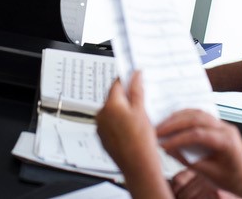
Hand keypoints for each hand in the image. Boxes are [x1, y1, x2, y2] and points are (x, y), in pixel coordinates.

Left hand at [96, 72, 172, 198]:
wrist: (138, 167)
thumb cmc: (141, 142)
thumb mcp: (142, 111)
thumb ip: (137, 90)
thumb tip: (135, 75)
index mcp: (110, 105)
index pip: (116, 84)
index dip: (126, 79)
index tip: (133, 77)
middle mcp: (101, 115)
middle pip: (113, 98)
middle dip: (126, 97)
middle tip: (140, 101)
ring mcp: (100, 127)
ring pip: (112, 111)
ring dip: (122, 110)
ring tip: (137, 119)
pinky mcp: (102, 137)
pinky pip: (109, 123)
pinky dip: (118, 122)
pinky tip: (131, 129)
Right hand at [157, 109, 241, 198]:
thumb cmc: (233, 178)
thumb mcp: (209, 173)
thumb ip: (188, 160)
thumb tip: (169, 149)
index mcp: (227, 141)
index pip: (197, 135)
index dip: (177, 138)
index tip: (163, 144)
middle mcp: (226, 128)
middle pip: (196, 119)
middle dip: (174, 124)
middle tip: (158, 130)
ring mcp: (222, 124)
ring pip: (197, 113)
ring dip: (178, 117)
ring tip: (163, 124)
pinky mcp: (218, 125)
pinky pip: (200, 115)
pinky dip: (185, 116)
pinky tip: (174, 121)